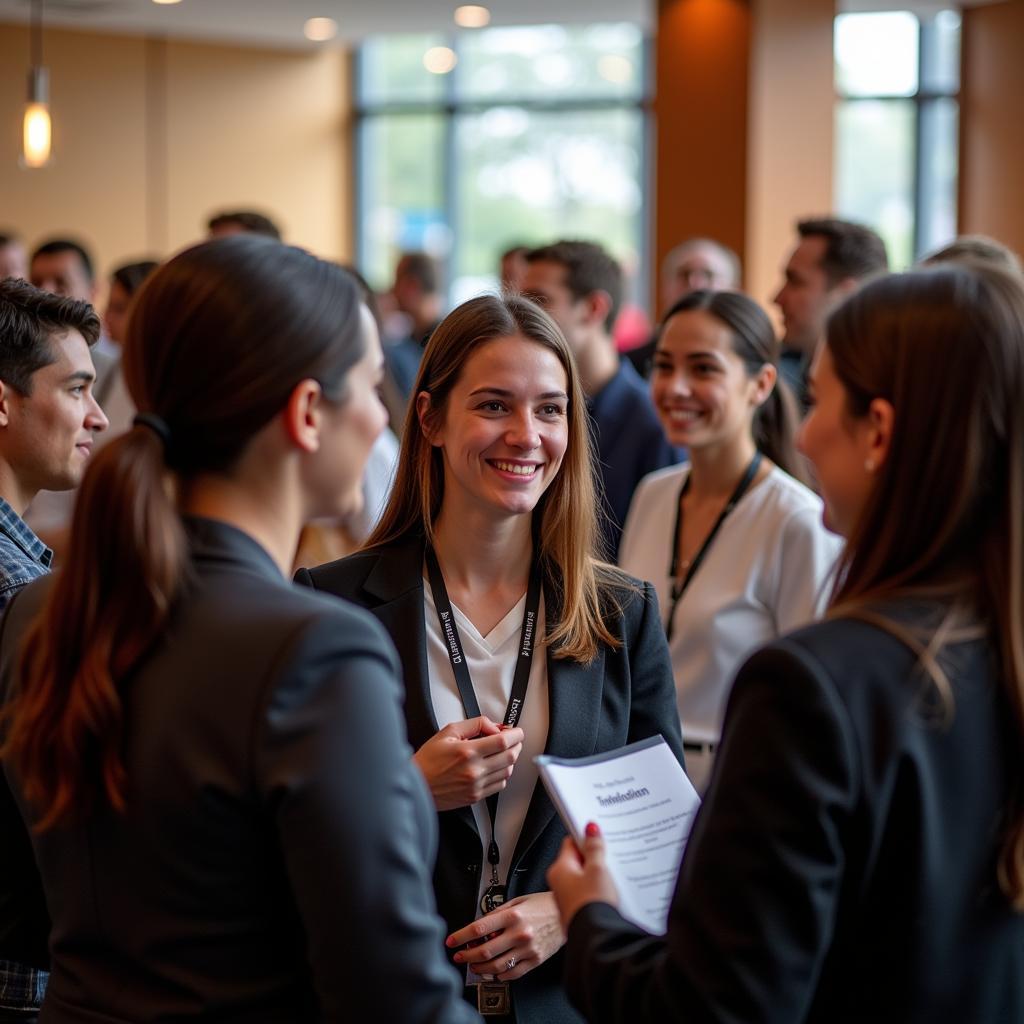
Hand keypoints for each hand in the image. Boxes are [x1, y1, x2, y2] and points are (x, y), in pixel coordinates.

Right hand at [413, 717, 524, 811]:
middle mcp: (474, 770)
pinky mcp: (475, 796)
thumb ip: (475, 724)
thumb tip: (494, 727)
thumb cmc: (429, 760)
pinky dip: (503, 774)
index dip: (515, 734)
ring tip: (505, 751)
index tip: (516, 731)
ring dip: (511, 759)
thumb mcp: (448, 731)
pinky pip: (499, 785)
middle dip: (516, 745)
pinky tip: (496, 767)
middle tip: (514, 739)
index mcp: (467, 752)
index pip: (503, 741)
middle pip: (510, 756)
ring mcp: (476, 785)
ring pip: (507, 771)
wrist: (417, 785)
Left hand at [447, 892, 564, 981]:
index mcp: (513, 915)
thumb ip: (498, 912)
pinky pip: (512, 973)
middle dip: (467, 956)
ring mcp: (527, 949)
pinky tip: (494, 971)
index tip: (452, 941)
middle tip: (459, 956)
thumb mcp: (519, 900)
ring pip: (496, 966)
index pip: (479, 928)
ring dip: (480, 968)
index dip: (461, 936)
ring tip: (474, 966)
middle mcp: (519, 933)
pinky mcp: (535, 960)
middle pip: (484, 950)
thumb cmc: (544, 905)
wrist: (568, 913)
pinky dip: (499, 975)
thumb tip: (480, 923)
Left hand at [547, 823, 619, 930]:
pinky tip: (609, 893)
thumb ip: (594, 847)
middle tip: (608, 858)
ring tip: (611, 876)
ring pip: (583, 878)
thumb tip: (589, 829)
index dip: (585, 837)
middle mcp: (559, 884)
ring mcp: (567, 899)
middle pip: (577, 861)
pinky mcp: (577, 911)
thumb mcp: (598, 869)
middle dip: (593, 858)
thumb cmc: (593, 905)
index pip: (570, 843)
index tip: (598, 835)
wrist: (596, 939)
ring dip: (597, 875)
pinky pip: (587, 893)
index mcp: (559, 869)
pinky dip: (597, 890)